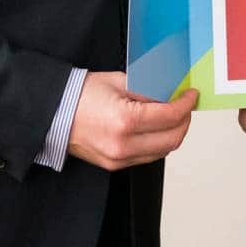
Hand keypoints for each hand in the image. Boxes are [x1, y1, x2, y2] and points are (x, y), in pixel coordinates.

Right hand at [68, 72, 199, 169]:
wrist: (54, 114)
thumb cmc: (81, 94)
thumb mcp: (120, 81)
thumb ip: (150, 89)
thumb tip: (173, 92)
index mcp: (125, 121)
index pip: (170, 116)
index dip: (186, 104)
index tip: (191, 95)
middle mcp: (123, 145)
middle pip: (172, 139)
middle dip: (184, 121)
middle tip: (185, 105)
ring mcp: (119, 159)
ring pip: (162, 151)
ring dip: (173, 133)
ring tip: (171, 115)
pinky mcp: (116, 165)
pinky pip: (147, 156)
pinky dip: (157, 142)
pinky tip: (155, 127)